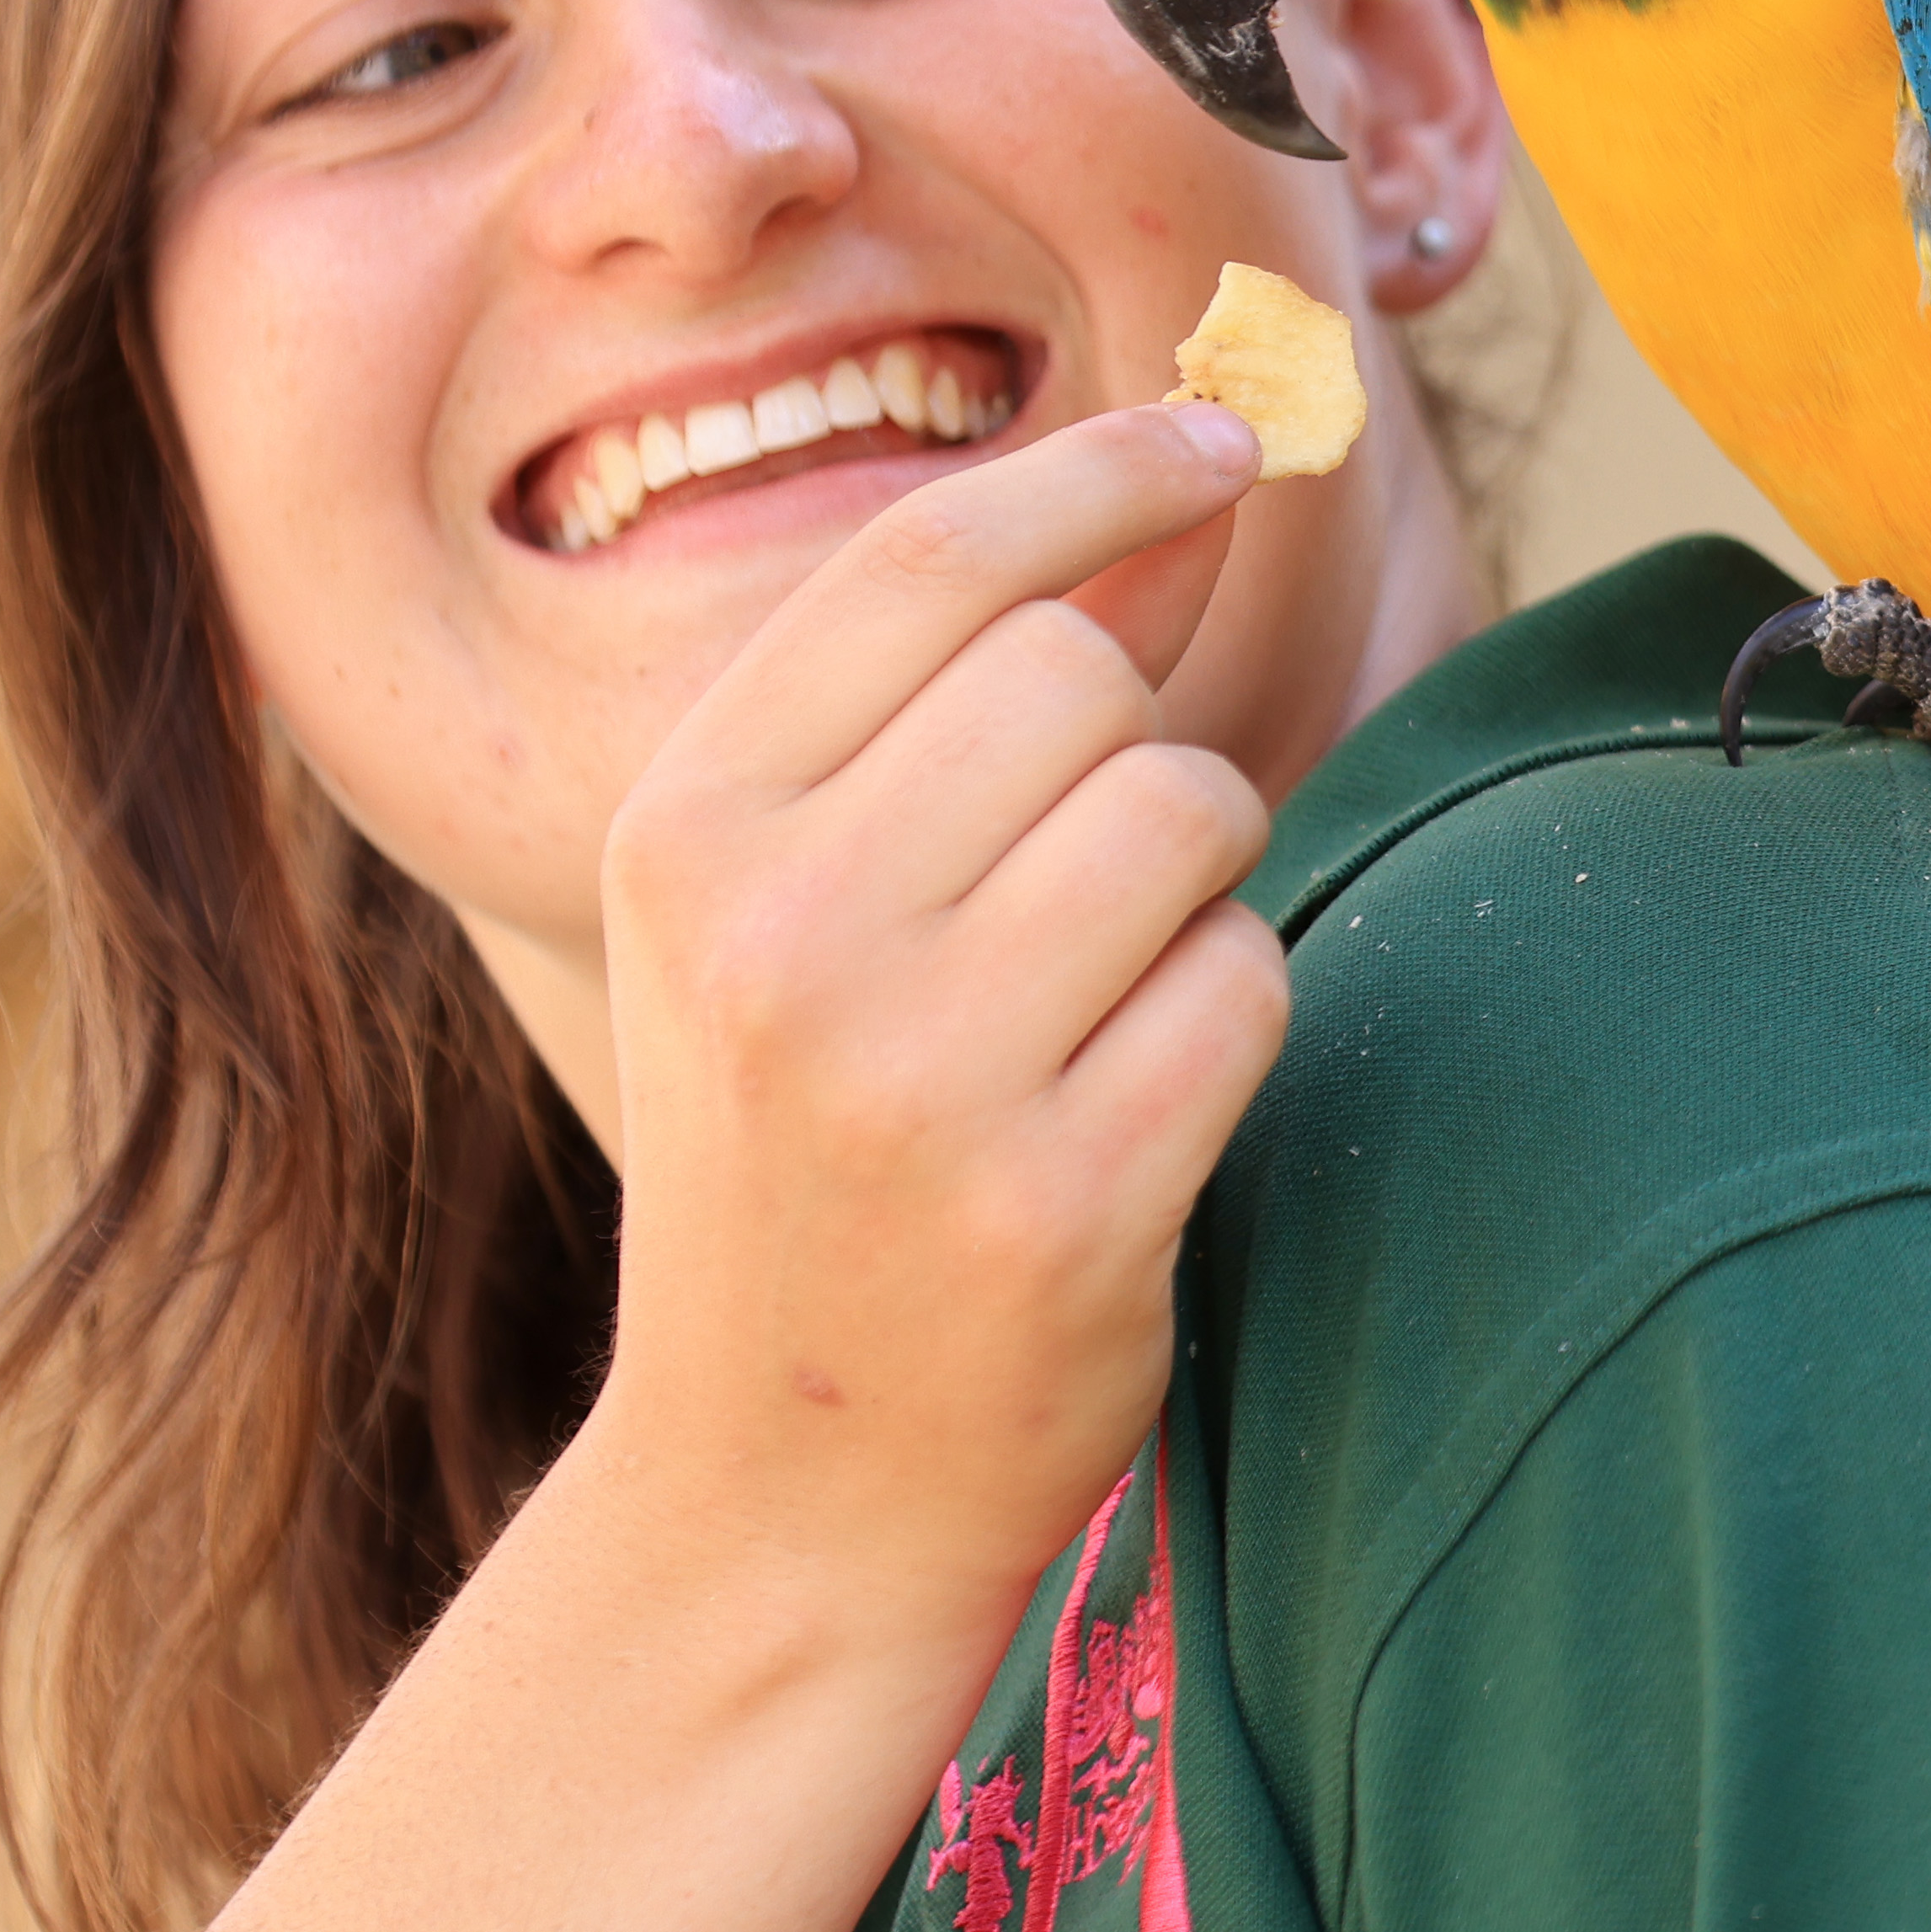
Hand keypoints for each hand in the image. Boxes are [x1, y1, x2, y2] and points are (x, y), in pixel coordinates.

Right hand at [576, 398, 1297, 1660]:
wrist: (774, 1495)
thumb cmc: (804, 1156)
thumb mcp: (778, 909)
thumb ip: (952, 690)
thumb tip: (1188, 462)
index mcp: (683, 832)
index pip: (930, 558)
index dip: (1103, 466)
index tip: (1227, 436)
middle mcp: (779, 938)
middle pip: (1079, 677)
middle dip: (1133, 743)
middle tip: (1077, 883)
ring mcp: (919, 1077)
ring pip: (1186, 811)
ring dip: (1195, 883)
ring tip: (1097, 1003)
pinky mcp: (1064, 1201)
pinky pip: (1247, 981)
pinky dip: (1227, 1021)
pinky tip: (1133, 1110)